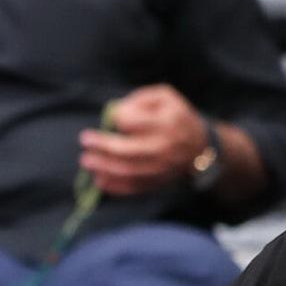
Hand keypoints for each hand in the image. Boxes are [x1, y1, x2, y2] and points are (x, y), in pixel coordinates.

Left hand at [78, 84, 208, 197]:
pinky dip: (114, 186)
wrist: (201, 148)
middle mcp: (165, 148)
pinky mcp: (158, 182)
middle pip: (128, 151)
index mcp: (167, 123)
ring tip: (86, 161)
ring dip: (103, 168)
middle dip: (103, 147)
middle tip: (84, 141)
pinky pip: (134, 187)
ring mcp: (162, 168)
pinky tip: (99, 180)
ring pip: (129, 172)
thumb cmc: (174, 117)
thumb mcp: (164, 98)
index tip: (110, 118)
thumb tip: (116, 112)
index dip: (119, 119)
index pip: (134, 122)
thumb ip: (139, 99)